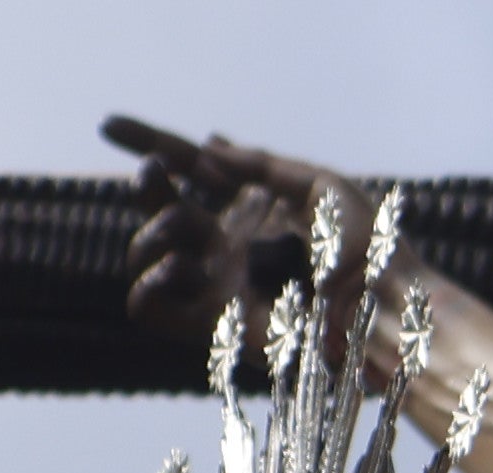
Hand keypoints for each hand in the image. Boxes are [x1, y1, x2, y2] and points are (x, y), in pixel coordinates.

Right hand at [107, 115, 361, 337]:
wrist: (383, 307)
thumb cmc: (369, 249)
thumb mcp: (320, 185)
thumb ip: (261, 165)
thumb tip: (210, 146)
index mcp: (253, 211)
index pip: (190, 171)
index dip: (150, 143)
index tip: (109, 125)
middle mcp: (229, 248)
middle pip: (160, 209)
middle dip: (148, 187)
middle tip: (157, 173)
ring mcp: (218, 287)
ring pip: (144, 255)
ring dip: (150, 231)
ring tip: (182, 226)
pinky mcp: (212, 327)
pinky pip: (147, 308)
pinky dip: (146, 283)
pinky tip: (180, 266)